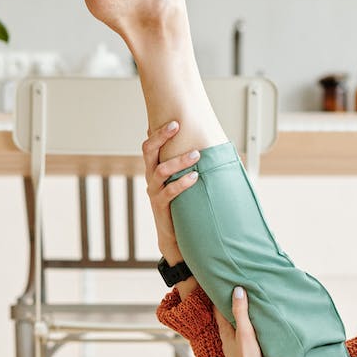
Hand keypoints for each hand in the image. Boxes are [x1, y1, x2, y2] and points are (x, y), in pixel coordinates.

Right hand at [141, 120, 200, 264]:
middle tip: (177, 125)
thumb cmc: (181, 203)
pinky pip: (169, 191)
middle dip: (161, 136)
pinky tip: (195, 177)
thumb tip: (208, 145)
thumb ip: (186, 165)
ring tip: (197, 154)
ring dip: (179, 160)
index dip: (157, 132)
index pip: (149, 146)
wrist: (174, 235)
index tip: (173, 121)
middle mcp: (150, 177)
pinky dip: (182, 182)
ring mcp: (154, 191)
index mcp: (154, 169)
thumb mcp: (180, 181)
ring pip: (161, 170)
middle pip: (148, 151)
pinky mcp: (160, 206)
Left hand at [213, 287, 270, 356]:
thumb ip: (241, 313)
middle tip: (229, 298)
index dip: (218, 301)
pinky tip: (249, 338)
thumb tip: (237, 290)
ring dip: (235, 324)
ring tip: (240, 314)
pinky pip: (241, 345)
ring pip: (233, 335)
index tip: (218, 288)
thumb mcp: (245, 334)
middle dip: (226, 311)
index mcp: (227, 335)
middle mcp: (228, 344)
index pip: (219, 313)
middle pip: (225, 323)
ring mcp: (235, 354)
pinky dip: (243, 337)